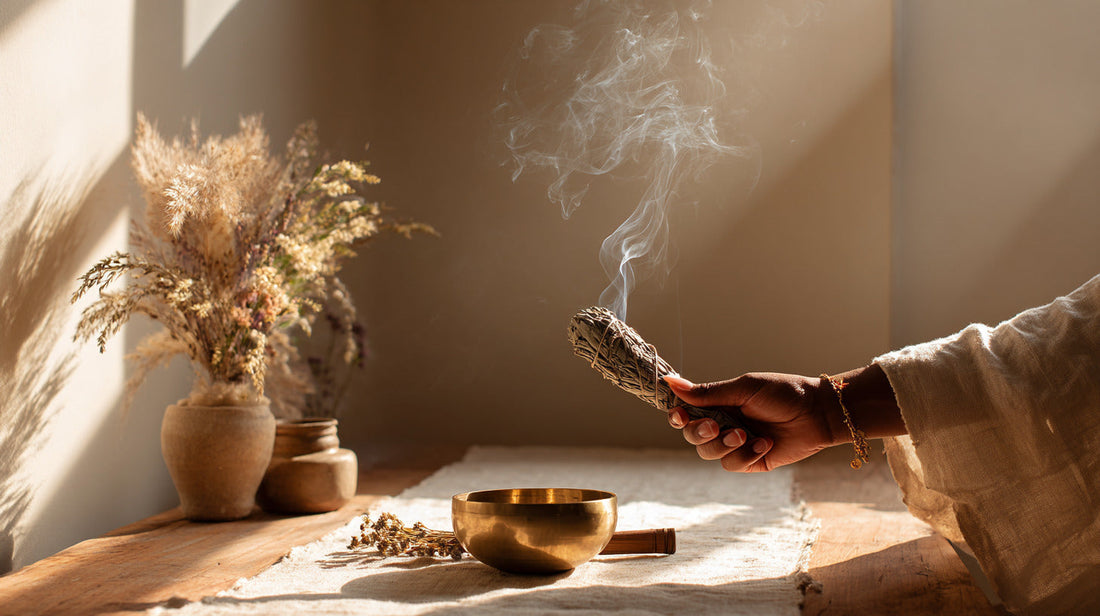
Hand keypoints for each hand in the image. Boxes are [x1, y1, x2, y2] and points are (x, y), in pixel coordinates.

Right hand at [665, 373, 835, 471]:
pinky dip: (746, 455)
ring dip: (724, 445)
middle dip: (700, 433)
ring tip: (746, 435)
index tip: (680, 415)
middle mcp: (724, 424)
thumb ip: (708, 392)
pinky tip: (765, 444)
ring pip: (708, 454)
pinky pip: (732, 465)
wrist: (818, 414)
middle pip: (692, 436)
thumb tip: (670, 381)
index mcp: (719, 403)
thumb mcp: (744, 389)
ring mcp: (736, 444)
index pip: (686, 412)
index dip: (678, 416)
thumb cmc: (784, 393)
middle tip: (716, 427)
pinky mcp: (751, 462)